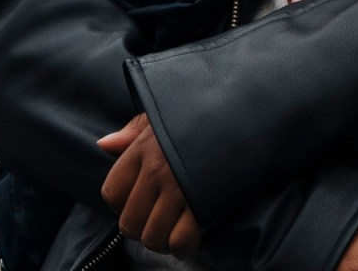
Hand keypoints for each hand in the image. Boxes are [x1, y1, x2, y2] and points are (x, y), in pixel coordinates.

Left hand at [99, 114, 200, 255]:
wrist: (252, 111)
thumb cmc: (207, 113)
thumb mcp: (167, 114)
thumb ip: (134, 131)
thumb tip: (105, 144)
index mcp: (144, 148)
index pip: (112, 193)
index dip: (122, 205)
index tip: (140, 202)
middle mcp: (158, 170)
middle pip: (130, 222)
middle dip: (142, 229)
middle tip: (160, 221)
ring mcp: (180, 189)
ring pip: (153, 236)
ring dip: (163, 241)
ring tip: (175, 231)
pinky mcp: (205, 204)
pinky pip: (181, 240)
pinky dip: (184, 246)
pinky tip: (192, 238)